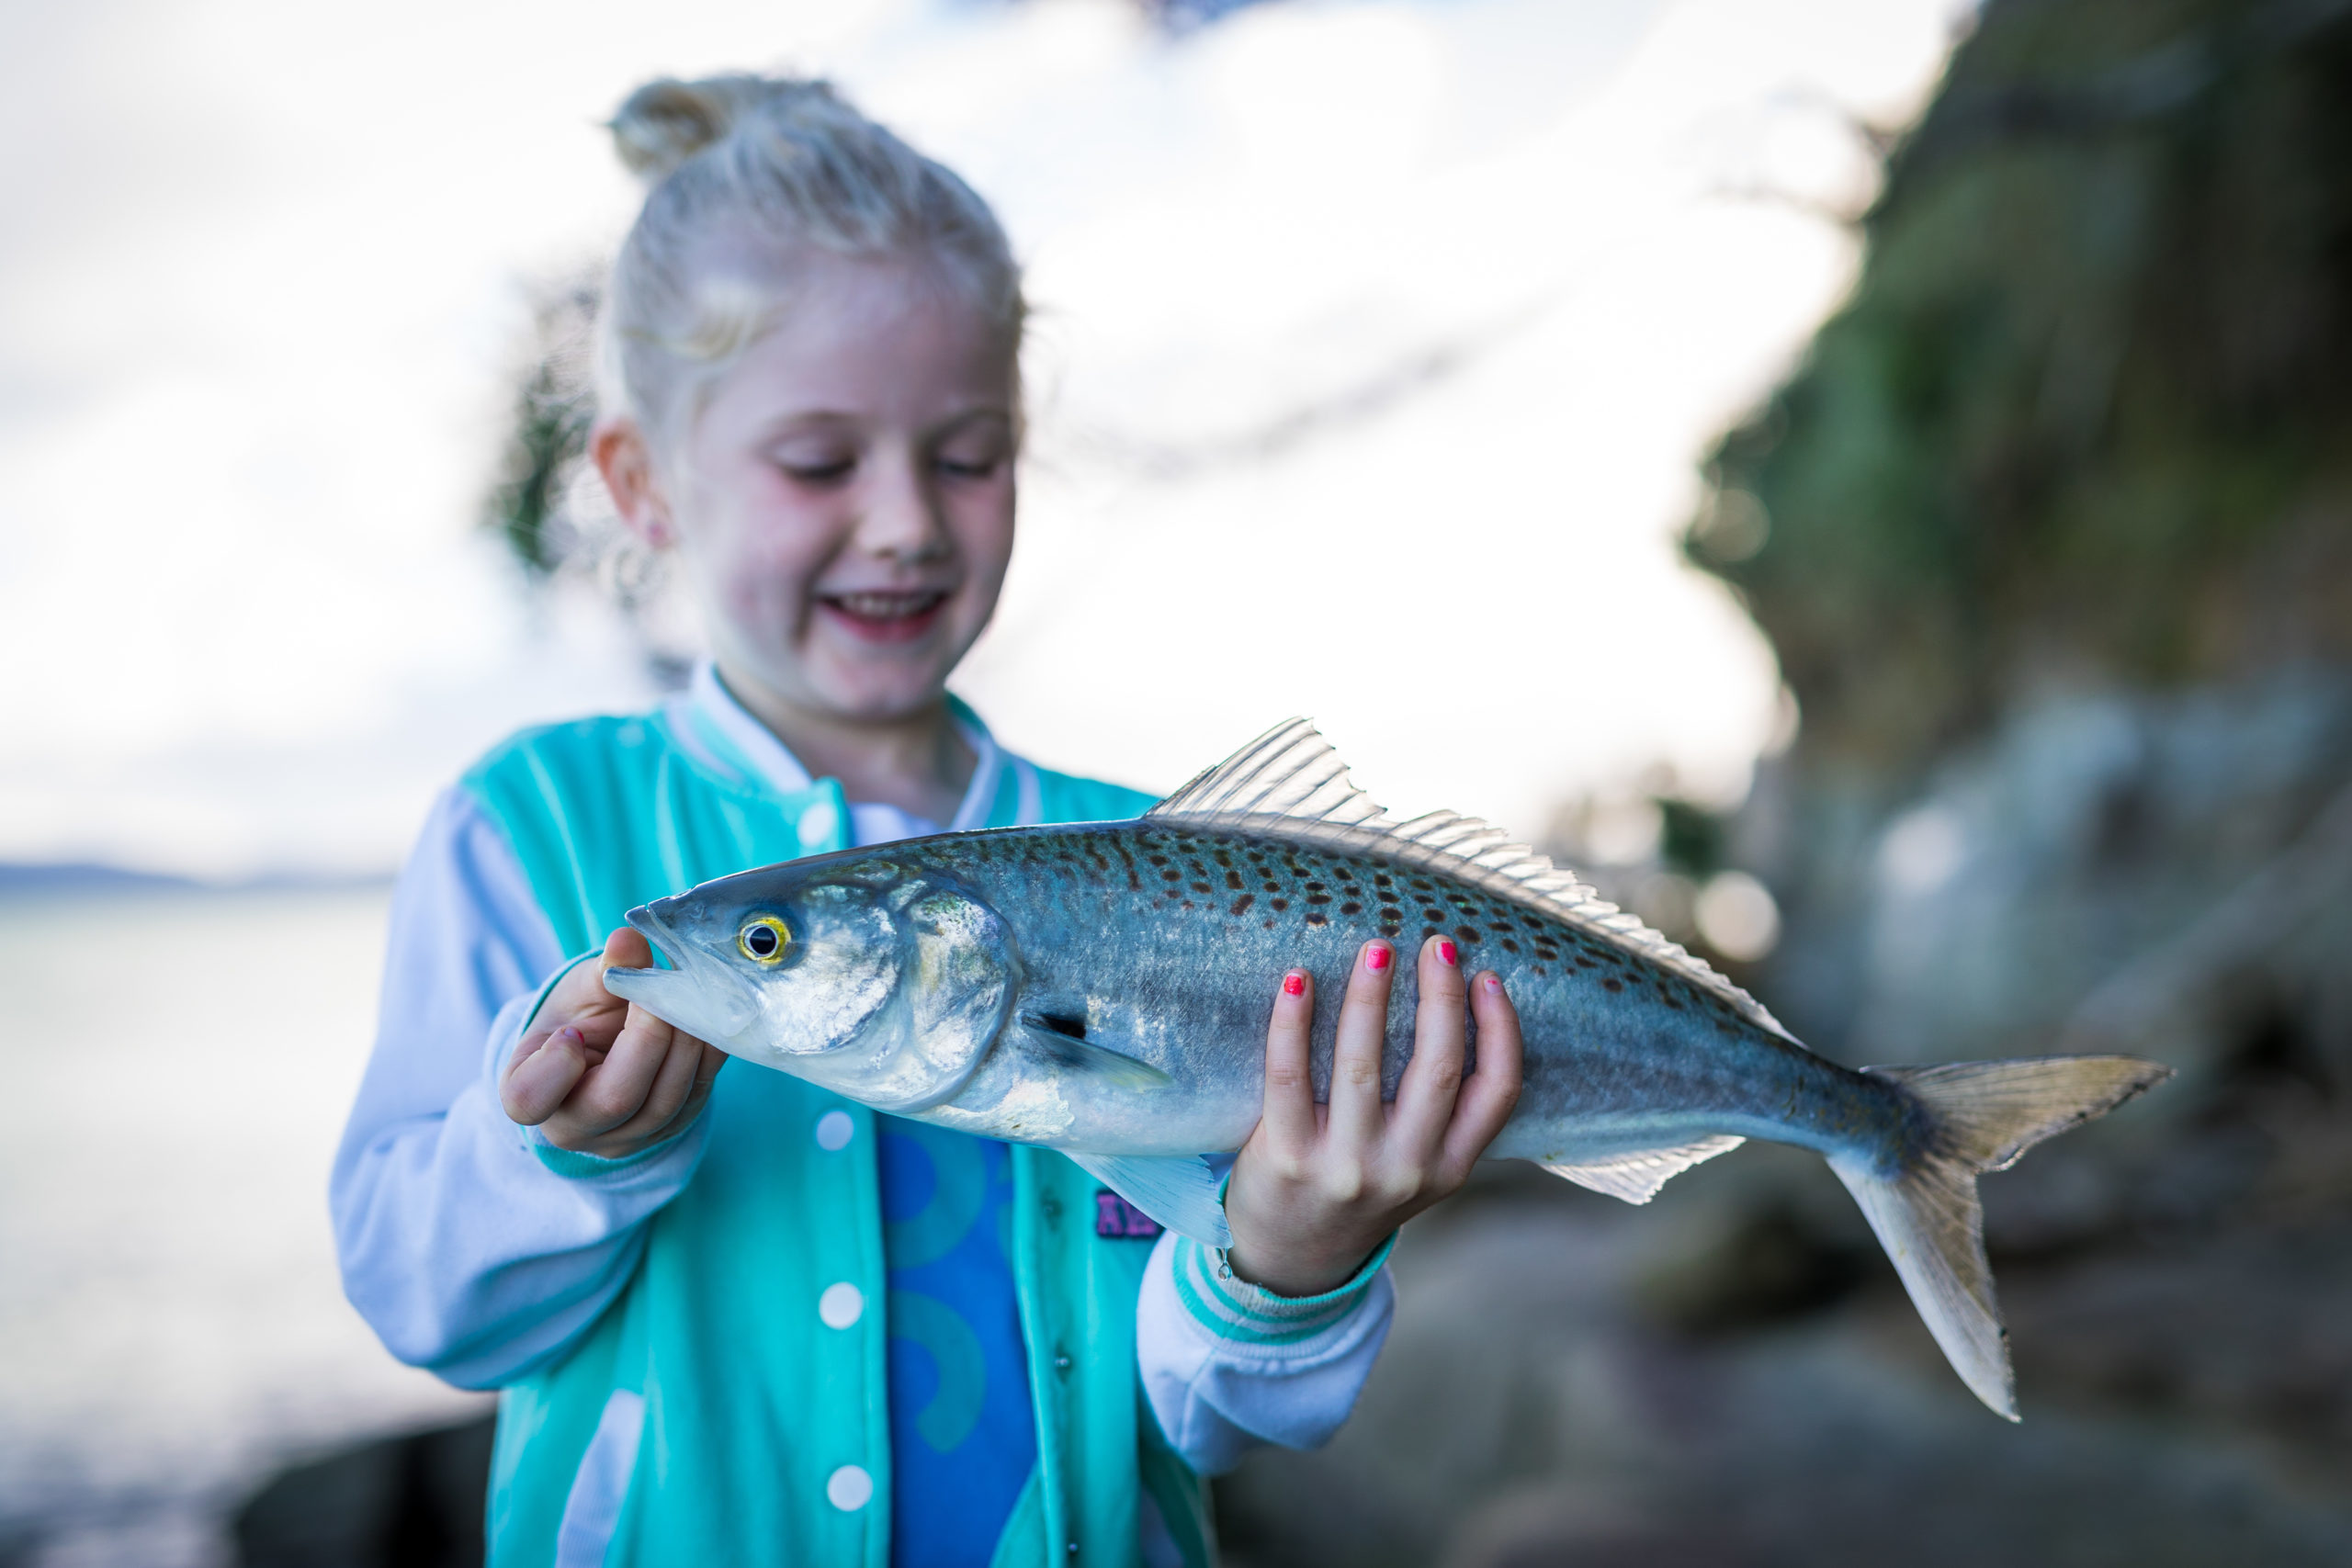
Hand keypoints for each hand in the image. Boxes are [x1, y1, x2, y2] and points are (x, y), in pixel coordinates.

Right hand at [499, 928, 728, 1159]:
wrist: (607, 1044)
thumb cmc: (580, 1016)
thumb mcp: (580, 990)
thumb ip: (603, 969)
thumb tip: (628, 941)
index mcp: (528, 1092)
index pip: (528, 1100)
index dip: (555, 1065)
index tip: (572, 1029)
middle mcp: (576, 1128)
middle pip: (616, 1100)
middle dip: (648, 1038)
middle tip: (658, 989)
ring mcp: (628, 1138)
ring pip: (666, 1101)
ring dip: (685, 1040)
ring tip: (685, 996)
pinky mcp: (672, 1128)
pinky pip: (698, 1093)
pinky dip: (707, 1049)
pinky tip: (704, 1014)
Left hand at [1223, 936, 1523, 1296]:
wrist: (1291, 1258)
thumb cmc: (1360, 1188)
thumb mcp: (1421, 1168)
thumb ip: (1442, 1114)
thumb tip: (1452, 1001)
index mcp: (1450, 1167)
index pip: (1497, 1092)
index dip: (1500, 1030)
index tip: (1487, 977)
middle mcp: (1406, 1168)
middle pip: (1437, 1068)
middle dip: (1440, 996)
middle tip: (1435, 943)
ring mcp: (1347, 1166)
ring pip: (1364, 1065)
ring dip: (1371, 997)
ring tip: (1376, 950)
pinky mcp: (1287, 1159)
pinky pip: (1290, 1076)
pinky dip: (1293, 1023)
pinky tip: (1298, 980)